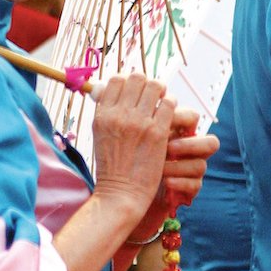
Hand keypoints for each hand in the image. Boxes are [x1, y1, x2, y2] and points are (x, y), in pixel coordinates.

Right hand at [91, 74, 176, 223]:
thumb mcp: (99, 135)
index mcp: (102, 114)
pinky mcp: (158, 132)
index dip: (128, 81)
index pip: (116, 79)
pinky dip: (170, 104)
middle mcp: (119, 114)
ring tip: (160, 102)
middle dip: (146, 84)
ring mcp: (139, 122)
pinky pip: (169, 103)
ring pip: (155, 86)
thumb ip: (106, 112)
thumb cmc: (111, 166)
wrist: (121, 193)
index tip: (134, 91)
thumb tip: (112, 89)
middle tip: (150, 95)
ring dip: (160, 92)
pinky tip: (168, 114)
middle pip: (137, 78)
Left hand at [121, 107, 218, 244]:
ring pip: (201, 166)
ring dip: (179, 165)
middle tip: (167, 146)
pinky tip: (166, 182)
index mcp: (178, 132)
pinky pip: (195, 186)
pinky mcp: (189, 189)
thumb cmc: (129, 156)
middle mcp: (190, 150)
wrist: (127, 190)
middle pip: (210, 142)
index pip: (192, 118)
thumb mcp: (129, 133)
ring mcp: (191, 170)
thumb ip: (131, 113)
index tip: (158, 120)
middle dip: (189, 143)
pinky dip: (180, 183)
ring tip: (161, 168)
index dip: (181, 117)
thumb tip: (111, 90)